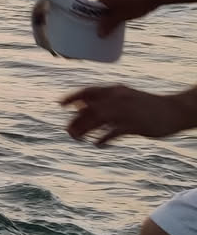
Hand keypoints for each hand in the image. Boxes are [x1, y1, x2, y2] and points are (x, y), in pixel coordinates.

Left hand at [61, 83, 186, 144]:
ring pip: (97, 121)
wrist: (174, 110)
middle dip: (75, 121)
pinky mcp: (134, 126)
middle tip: (68, 132)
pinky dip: (102, 139)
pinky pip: (112, 133)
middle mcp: (117, 99)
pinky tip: (98, 144)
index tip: (60, 105)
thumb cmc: (147, 104)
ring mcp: (125, 112)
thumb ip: (106, 100)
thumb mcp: (125, 96)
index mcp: (115, 90)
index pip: (88, 91)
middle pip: (89, 109)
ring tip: (78, 139)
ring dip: (84, 131)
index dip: (72, 97)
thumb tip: (82, 106)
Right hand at [94, 0, 162, 36]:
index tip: (88, 30)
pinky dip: (114, 19)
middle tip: (98, 34)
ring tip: (107, 33)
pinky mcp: (124, 1)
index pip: (91, 10)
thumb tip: (99, 34)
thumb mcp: (122, 16)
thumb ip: (109, 24)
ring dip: (108, 22)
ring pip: (108, 12)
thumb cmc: (137, 4)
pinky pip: (115, 12)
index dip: (89, 20)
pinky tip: (117, 26)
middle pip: (99, 12)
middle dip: (99, 22)